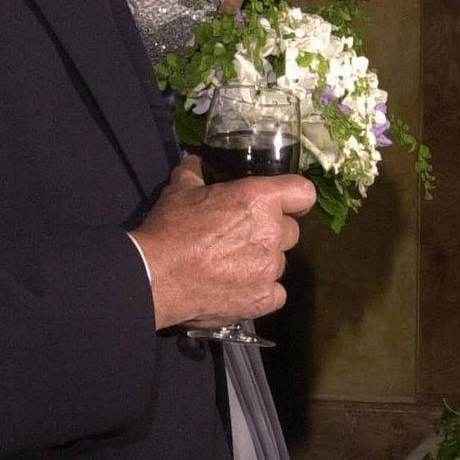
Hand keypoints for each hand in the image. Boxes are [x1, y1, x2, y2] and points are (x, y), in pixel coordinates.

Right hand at [130, 159, 313, 331]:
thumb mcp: (180, 190)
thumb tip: (194, 160)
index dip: (295, 198)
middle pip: (291, 231)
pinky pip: (276, 292)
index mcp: (259, 199)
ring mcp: (270, 269)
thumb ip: (194, 172)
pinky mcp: (265, 299)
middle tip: (244, 237)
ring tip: (234, 266)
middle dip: (272, 233)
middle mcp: (272, 232)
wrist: (156, 276)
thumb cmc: (171, 228)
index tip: (286, 204)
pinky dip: (261, 291)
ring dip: (263, 262)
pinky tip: (238, 287)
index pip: (303, 193)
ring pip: (279, 262)